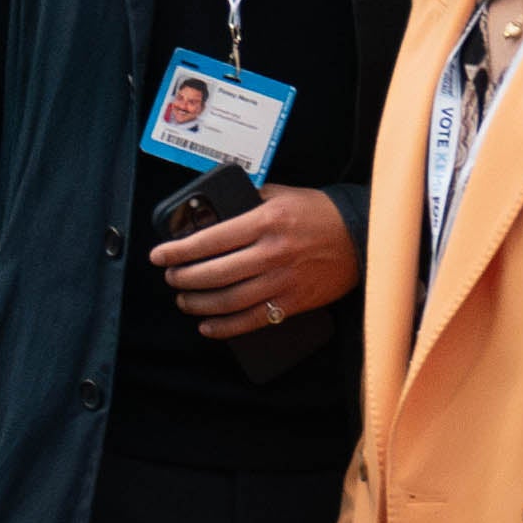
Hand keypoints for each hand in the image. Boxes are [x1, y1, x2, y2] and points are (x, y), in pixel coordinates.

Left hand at [152, 184, 358, 339]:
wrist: (363, 236)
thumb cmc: (319, 213)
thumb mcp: (281, 195)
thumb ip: (247, 202)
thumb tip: (213, 211)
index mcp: (266, 222)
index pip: (211, 239)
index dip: (179, 250)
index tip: (159, 255)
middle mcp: (272, 253)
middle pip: (214, 273)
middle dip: (183, 278)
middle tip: (171, 277)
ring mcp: (283, 281)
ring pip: (228, 300)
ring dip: (198, 303)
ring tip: (183, 299)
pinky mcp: (293, 302)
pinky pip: (251, 320)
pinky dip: (224, 327)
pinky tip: (207, 325)